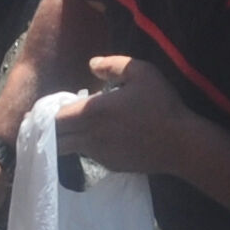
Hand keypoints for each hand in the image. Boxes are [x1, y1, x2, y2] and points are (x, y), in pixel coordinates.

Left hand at [52, 55, 201, 178]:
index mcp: (93, 112)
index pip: (56, 117)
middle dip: (50, 129)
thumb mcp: (142, 72)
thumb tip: (91, 63)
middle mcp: (90, 136)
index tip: (51, 106)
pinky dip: (85, 147)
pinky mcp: (110, 165)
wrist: (180, 144)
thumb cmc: (161, 105)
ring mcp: (98, 154)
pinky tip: (98, 138)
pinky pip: (88, 155)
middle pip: (56, 137)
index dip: (49, 112)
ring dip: (66, 139)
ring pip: (69, 149)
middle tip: (52, 120)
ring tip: (71, 128)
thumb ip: (113, 64)